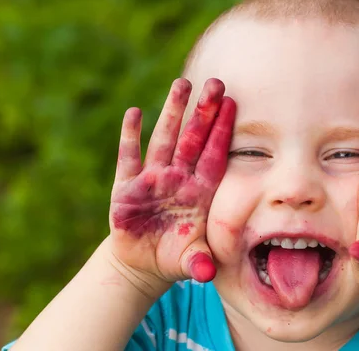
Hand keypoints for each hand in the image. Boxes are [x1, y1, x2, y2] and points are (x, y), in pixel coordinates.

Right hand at [108, 78, 235, 288]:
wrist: (144, 262)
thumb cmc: (175, 256)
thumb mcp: (189, 262)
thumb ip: (198, 263)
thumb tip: (206, 275)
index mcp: (199, 192)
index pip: (213, 156)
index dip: (222, 132)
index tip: (232, 104)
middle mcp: (178, 179)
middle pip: (192, 139)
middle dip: (203, 112)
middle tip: (216, 82)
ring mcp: (152, 179)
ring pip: (164, 139)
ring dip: (171, 113)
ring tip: (181, 84)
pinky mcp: (126, 187)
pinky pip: (128, 158)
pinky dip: (130, 137)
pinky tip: (134, 113)